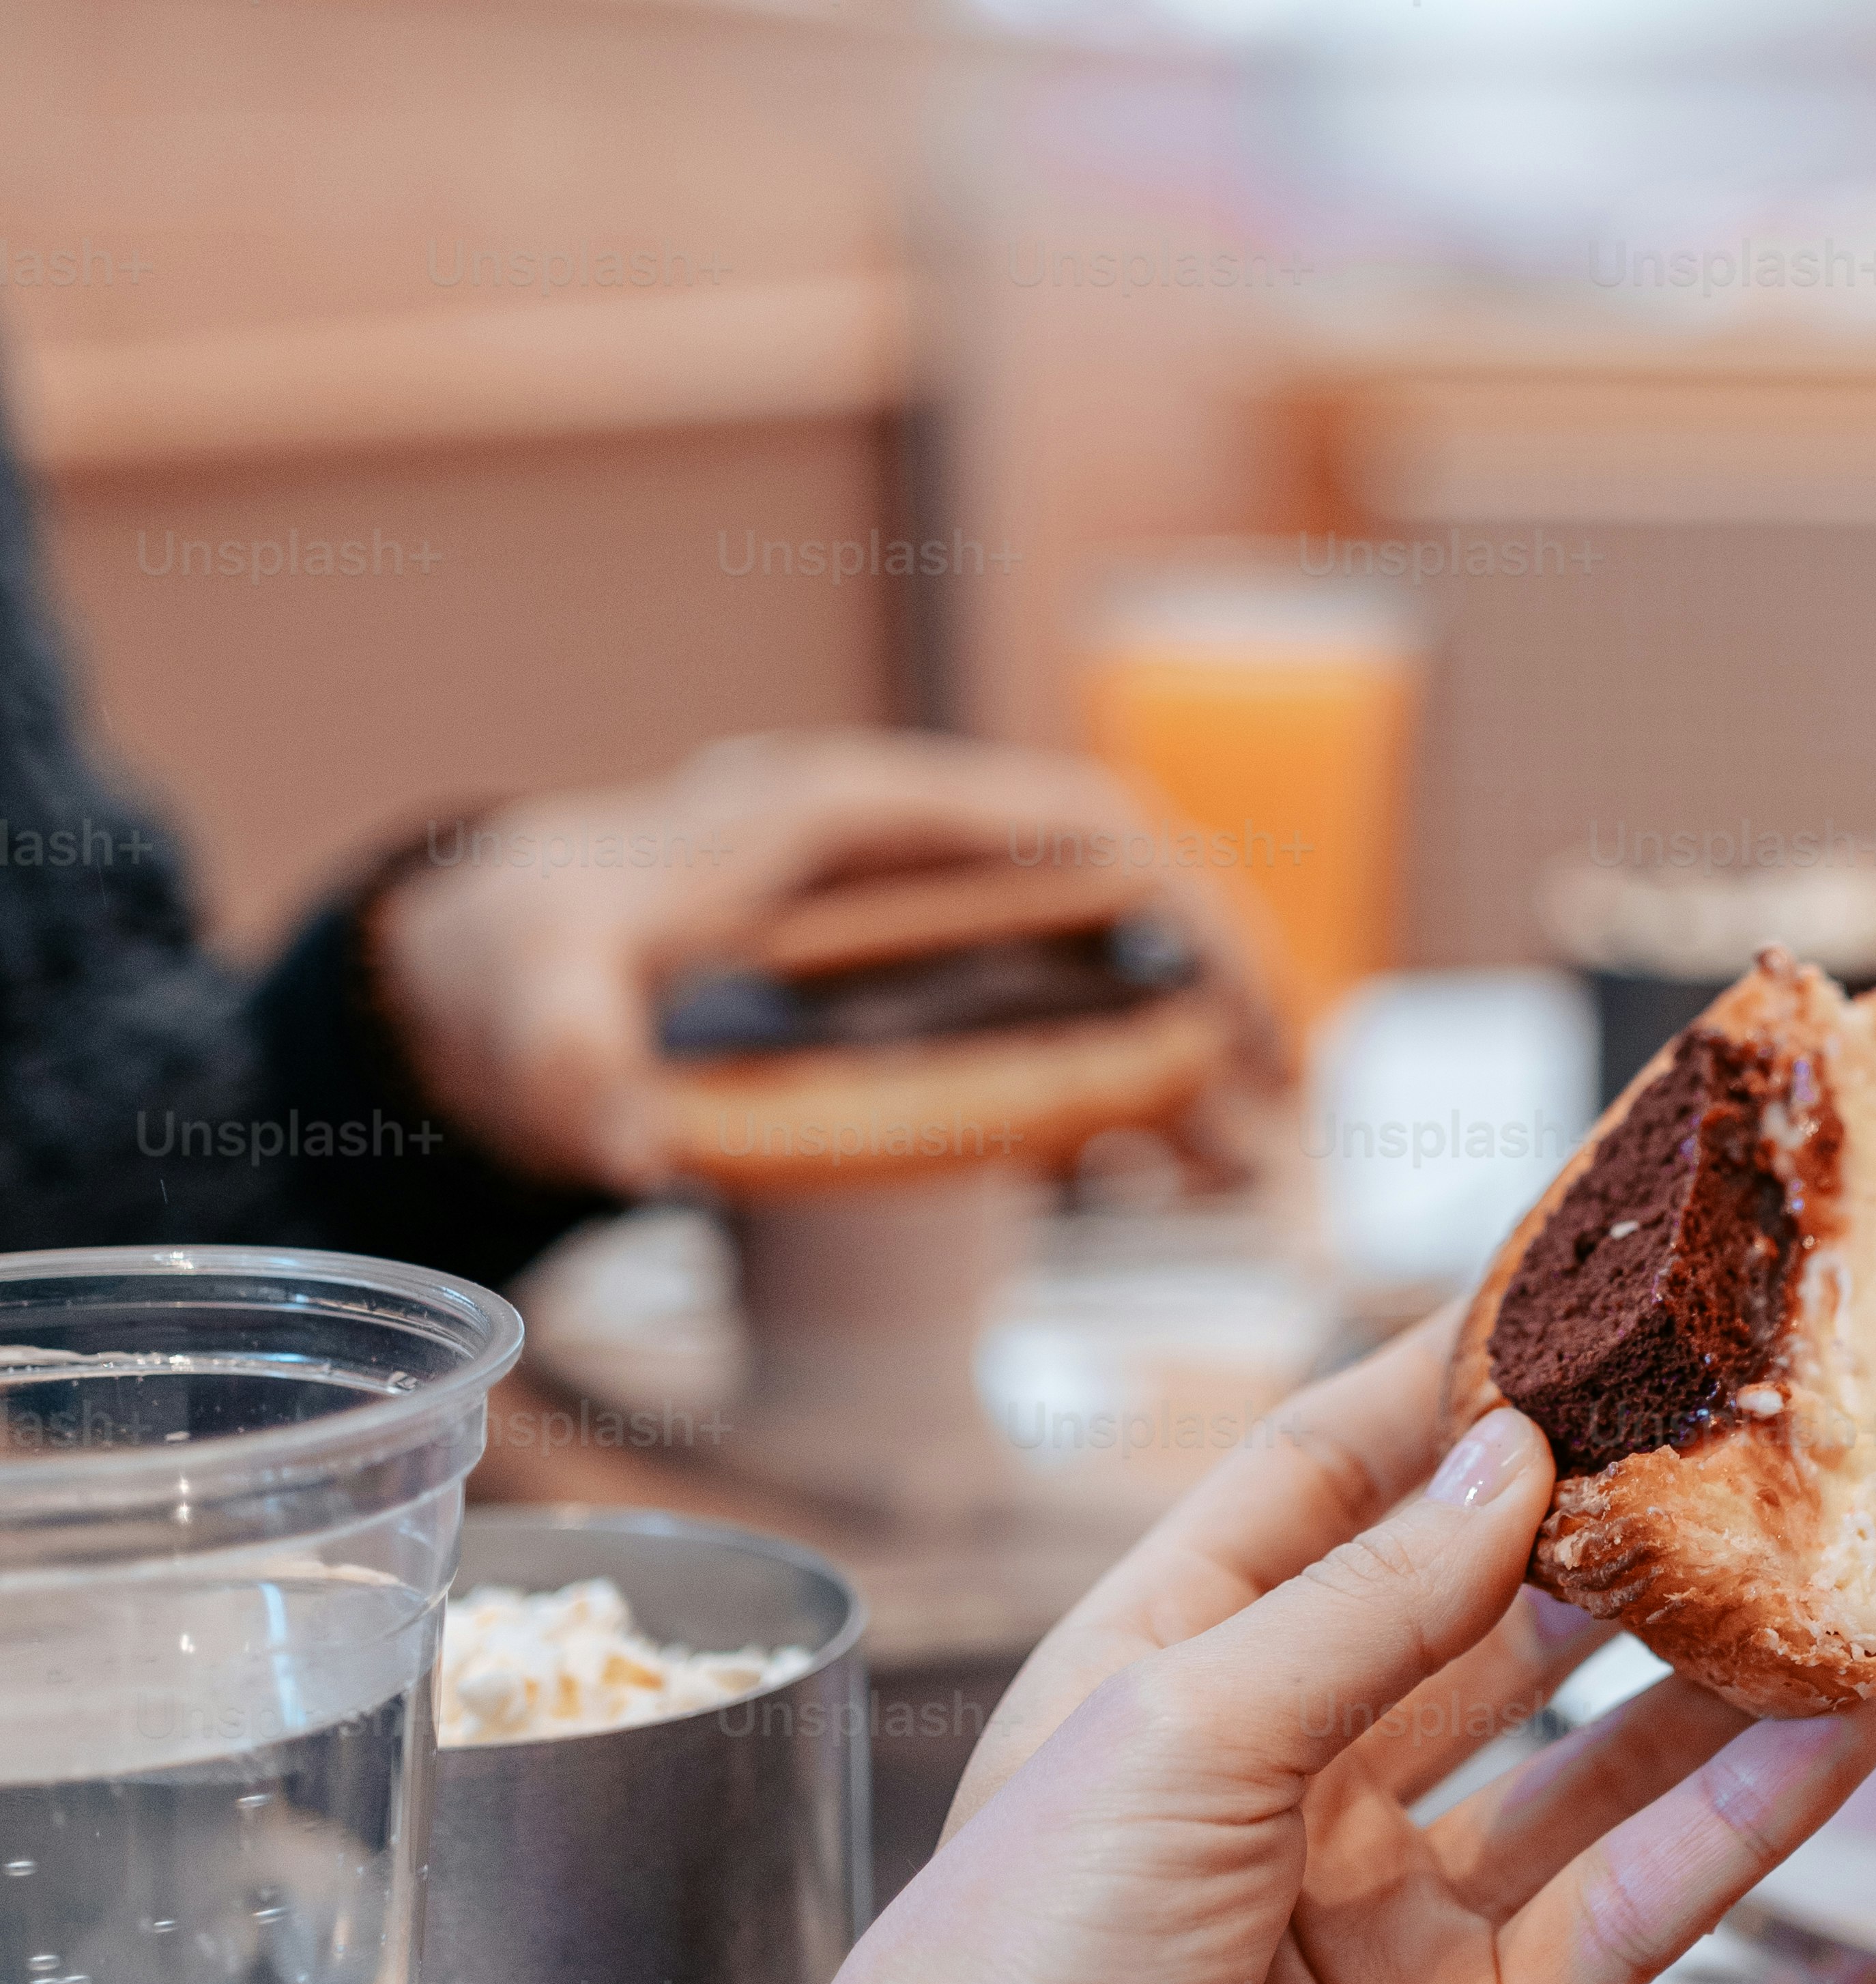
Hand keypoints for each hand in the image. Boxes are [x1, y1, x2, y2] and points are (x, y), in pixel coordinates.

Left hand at [367, 727, 1269, 1196]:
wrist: (484, 964)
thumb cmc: (519, 955)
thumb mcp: (530, 995)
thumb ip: (567, 1057)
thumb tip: (620, 1143)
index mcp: (855, 819)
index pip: (1074, 822)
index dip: (1187, 904)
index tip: (1246, 1009)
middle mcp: (914, 854)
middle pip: (1126, 885)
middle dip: (1223, 984)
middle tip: (1284, 1108)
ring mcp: (921, 920)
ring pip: (1104, 958)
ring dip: (1187, 1047)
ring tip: (1250, 1163)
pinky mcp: (915, 989)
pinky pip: (1052, 1021)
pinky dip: (1123, 1085)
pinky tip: (1173, 1164)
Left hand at [689, 1313, 1875, 1983]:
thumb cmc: (1020, 1967)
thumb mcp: (1182, 1724)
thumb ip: (1368, 1599)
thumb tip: (1508, 1457)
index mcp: (1170, 1666)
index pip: (1326, 1477)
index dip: (1451, 1383)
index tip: (1584, 1288)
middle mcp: (1283, 1777)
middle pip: (1484, 1616)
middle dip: (1628, 1530)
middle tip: (1768, 1440)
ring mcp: (1383, 1919)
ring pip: (1590, 1759)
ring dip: (1724, 1670)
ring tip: (1861, 1573)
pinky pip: (1636, 1902)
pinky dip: (1745, 1816)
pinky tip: (1845, 1727)